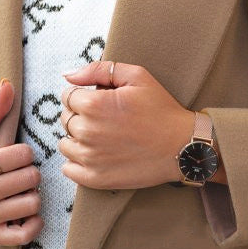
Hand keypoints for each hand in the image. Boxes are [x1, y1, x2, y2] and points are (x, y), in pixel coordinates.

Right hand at [0, 79, 43, 245]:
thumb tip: (8, 85)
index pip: (21, 155)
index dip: (26, 153)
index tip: (18, 155)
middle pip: (30, 179)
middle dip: (31, 173)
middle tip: (22, 173)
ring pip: (32, 204)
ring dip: (33, 196)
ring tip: (22, 190)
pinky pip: (25, 234)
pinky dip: (34, 223)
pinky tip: (28, 212)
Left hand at [58, 60, 194, 188]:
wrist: (182, 146)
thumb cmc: (161, 109)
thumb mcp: (136, 77)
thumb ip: (98, 70)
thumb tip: (67, 76)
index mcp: (94, 104)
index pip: (68, 96)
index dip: (83, 97)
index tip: (101, 103)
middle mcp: (87, 131)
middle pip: (66, 120)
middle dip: (80, 116)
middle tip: (106, 121)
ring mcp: (90, 158)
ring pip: (65, 144)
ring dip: (77, 139)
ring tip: (102, 138)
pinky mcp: (95, 178)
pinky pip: (68, 169)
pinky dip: (76, 163)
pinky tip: (95, 156)